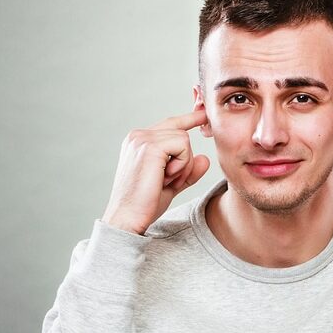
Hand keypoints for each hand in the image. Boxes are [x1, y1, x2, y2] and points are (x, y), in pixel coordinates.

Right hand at [101, 109, 210, 234]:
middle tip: (170, 180)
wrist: (128, 218)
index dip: (188, 119)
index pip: (169, 124)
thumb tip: (204, 159)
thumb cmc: (145, 204)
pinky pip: (183, 145)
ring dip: (183, 164)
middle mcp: (137, 135)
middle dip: (184, 160)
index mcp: (138, 141)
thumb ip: (187, 171)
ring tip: (166, 180)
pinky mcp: (150, 146)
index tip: (203, 114)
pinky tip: (167, 177)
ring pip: (184, 139)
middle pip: (181, 132)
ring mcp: (142, 139)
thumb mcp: (172, 184)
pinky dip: (182, 164)